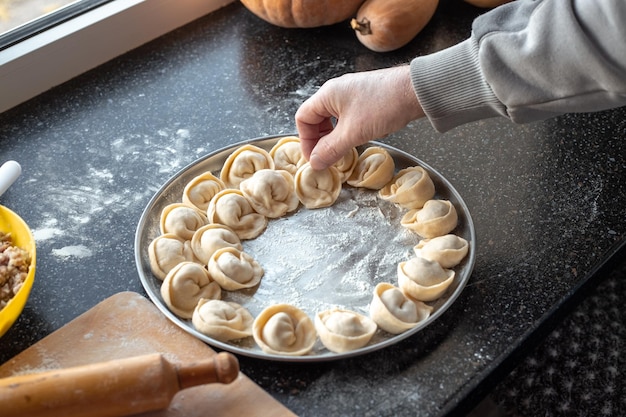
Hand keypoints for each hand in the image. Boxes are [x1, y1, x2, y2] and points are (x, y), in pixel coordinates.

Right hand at [295, 65, 424, 169]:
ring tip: (342, 151)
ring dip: (333, 137)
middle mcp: (337, 91)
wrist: (416, 91)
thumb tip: (315, 163)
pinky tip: (358, 139)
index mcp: (327, 94)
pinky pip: (347, 117)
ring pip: (333, 119)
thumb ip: (331, 149)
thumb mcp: (353, 133)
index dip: (305, 141)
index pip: (303, 118)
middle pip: (316, 118)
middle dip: (319, 140)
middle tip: (327, 157)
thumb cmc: (383, 106)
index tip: (315, 158)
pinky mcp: (366, 98)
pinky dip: (347, 131)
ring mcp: (352, 93)